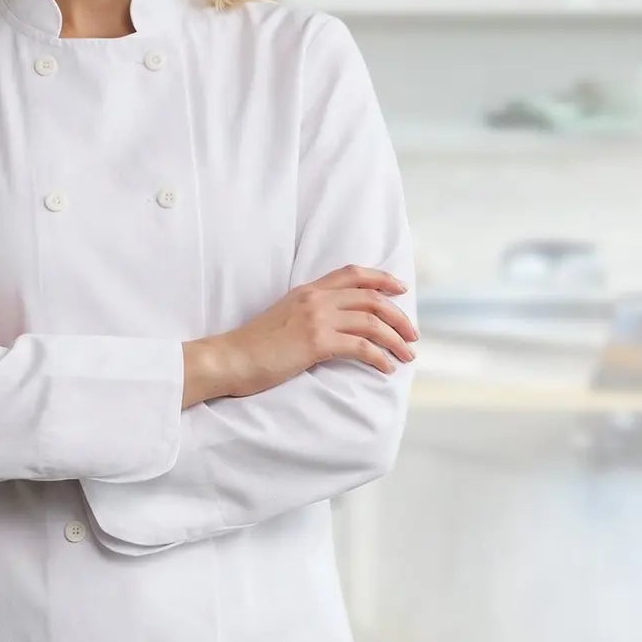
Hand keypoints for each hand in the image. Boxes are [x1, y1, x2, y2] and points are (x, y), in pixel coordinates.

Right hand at [209, 264, 416, 399]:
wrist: (229, 359)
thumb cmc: (252, 346)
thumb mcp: (282, 317)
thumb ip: (308, 312)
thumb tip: (335, 324)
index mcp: (307, 291)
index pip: (352, 273)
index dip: (382, 278)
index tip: (400, 289)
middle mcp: (315, 299)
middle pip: (371, 297)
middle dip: (399, 316)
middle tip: (412, 334)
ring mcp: (316, 319)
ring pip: (372, 322)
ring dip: (396, 339)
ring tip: (407, 355)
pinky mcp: (316, 342)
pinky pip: (361, 347)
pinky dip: (379, 357)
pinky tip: (386, 368)